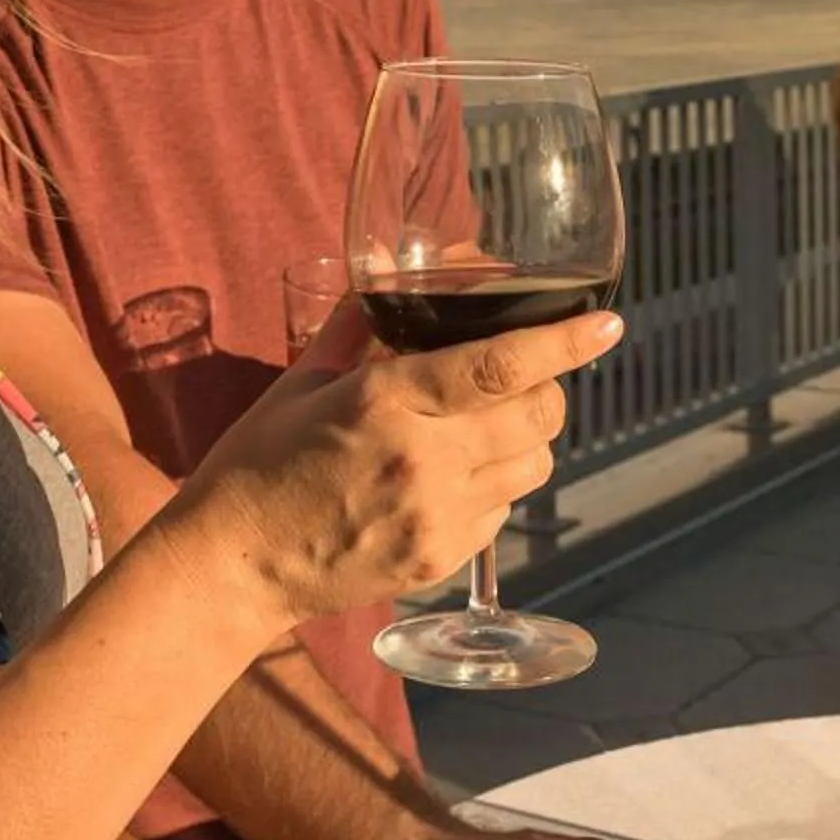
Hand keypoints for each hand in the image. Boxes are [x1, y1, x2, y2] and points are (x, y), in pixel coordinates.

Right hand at [163, 303, 623, 631]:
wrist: (233, 563)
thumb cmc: (260, 462)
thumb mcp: (305, 379)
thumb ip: (364, 327)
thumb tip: (404, 275)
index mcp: (385, 400)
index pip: (500, 365)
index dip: (563, 342)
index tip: (606, 326)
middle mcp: (422, 458)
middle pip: (536, 416)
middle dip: (548, 390)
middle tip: (528, 378)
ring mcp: (436, 515)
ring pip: (533, 465)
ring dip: (527, 440)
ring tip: (485, 429)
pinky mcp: (441, 558)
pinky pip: (503, 510)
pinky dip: (495, 486)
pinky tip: (451, 478)